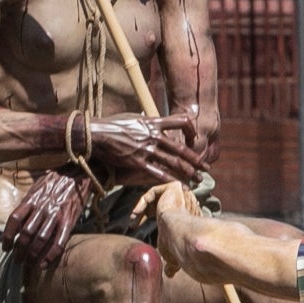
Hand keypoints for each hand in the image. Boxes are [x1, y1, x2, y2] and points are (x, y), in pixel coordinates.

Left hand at [5, 171, 87, 270]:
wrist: (79, 173)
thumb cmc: (56, 181)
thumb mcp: (37, 187)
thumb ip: (27, 203)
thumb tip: (18, 219)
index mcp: (32, 199)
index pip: (14, 219)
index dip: (7, 236)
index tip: (5, 247)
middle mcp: (42, 207)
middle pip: (25, 233)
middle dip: (19, 250)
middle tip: (17, 260)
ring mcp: (56, 214)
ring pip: (40, 240)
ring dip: (32, 255)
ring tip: (28, 263)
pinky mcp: (69, 221)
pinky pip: (58, 242)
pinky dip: (50, 255)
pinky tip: (44, 264)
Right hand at [85, 111, 199, 185]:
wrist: (97, 134)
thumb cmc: (113, 124)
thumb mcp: (134, 117)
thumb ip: (148, 121)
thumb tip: (155, 121)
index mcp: (154, 122)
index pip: (181, 121)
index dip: (191, 130)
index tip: (194, 140)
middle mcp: (153, 135)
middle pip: (180, 148)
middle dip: (195, 160)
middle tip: (206, 168)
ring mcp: (146, 149)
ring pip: (172, 162)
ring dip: (187, 172)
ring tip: (197, 180)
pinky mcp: (137, 161)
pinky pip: (157, 172)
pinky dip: (169, 179)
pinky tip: (178, 185)